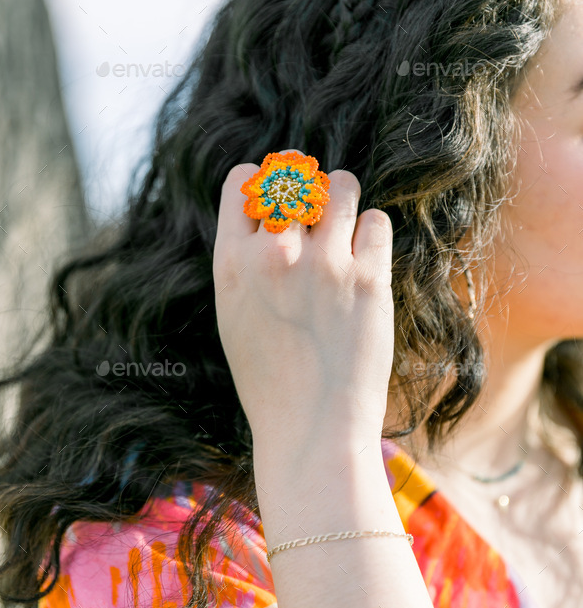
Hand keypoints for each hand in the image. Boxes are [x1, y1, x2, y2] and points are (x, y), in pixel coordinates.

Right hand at [213, 149, 394, 446]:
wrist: (312, 429)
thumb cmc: (271, 380)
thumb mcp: (235, 316)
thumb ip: (247, 262)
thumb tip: (274, 213)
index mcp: (231, 263)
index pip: (242, 180)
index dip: (263, 183)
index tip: (278, 203)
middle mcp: (274, 254)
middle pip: (295, 178)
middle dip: (309, 190)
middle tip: (319, 218)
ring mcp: (323, 264)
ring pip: (341, 186)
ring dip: (344, 201)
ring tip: (346, 229)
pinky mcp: (367, 279)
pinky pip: (376, 222)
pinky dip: (372, 237)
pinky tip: (365, 265)